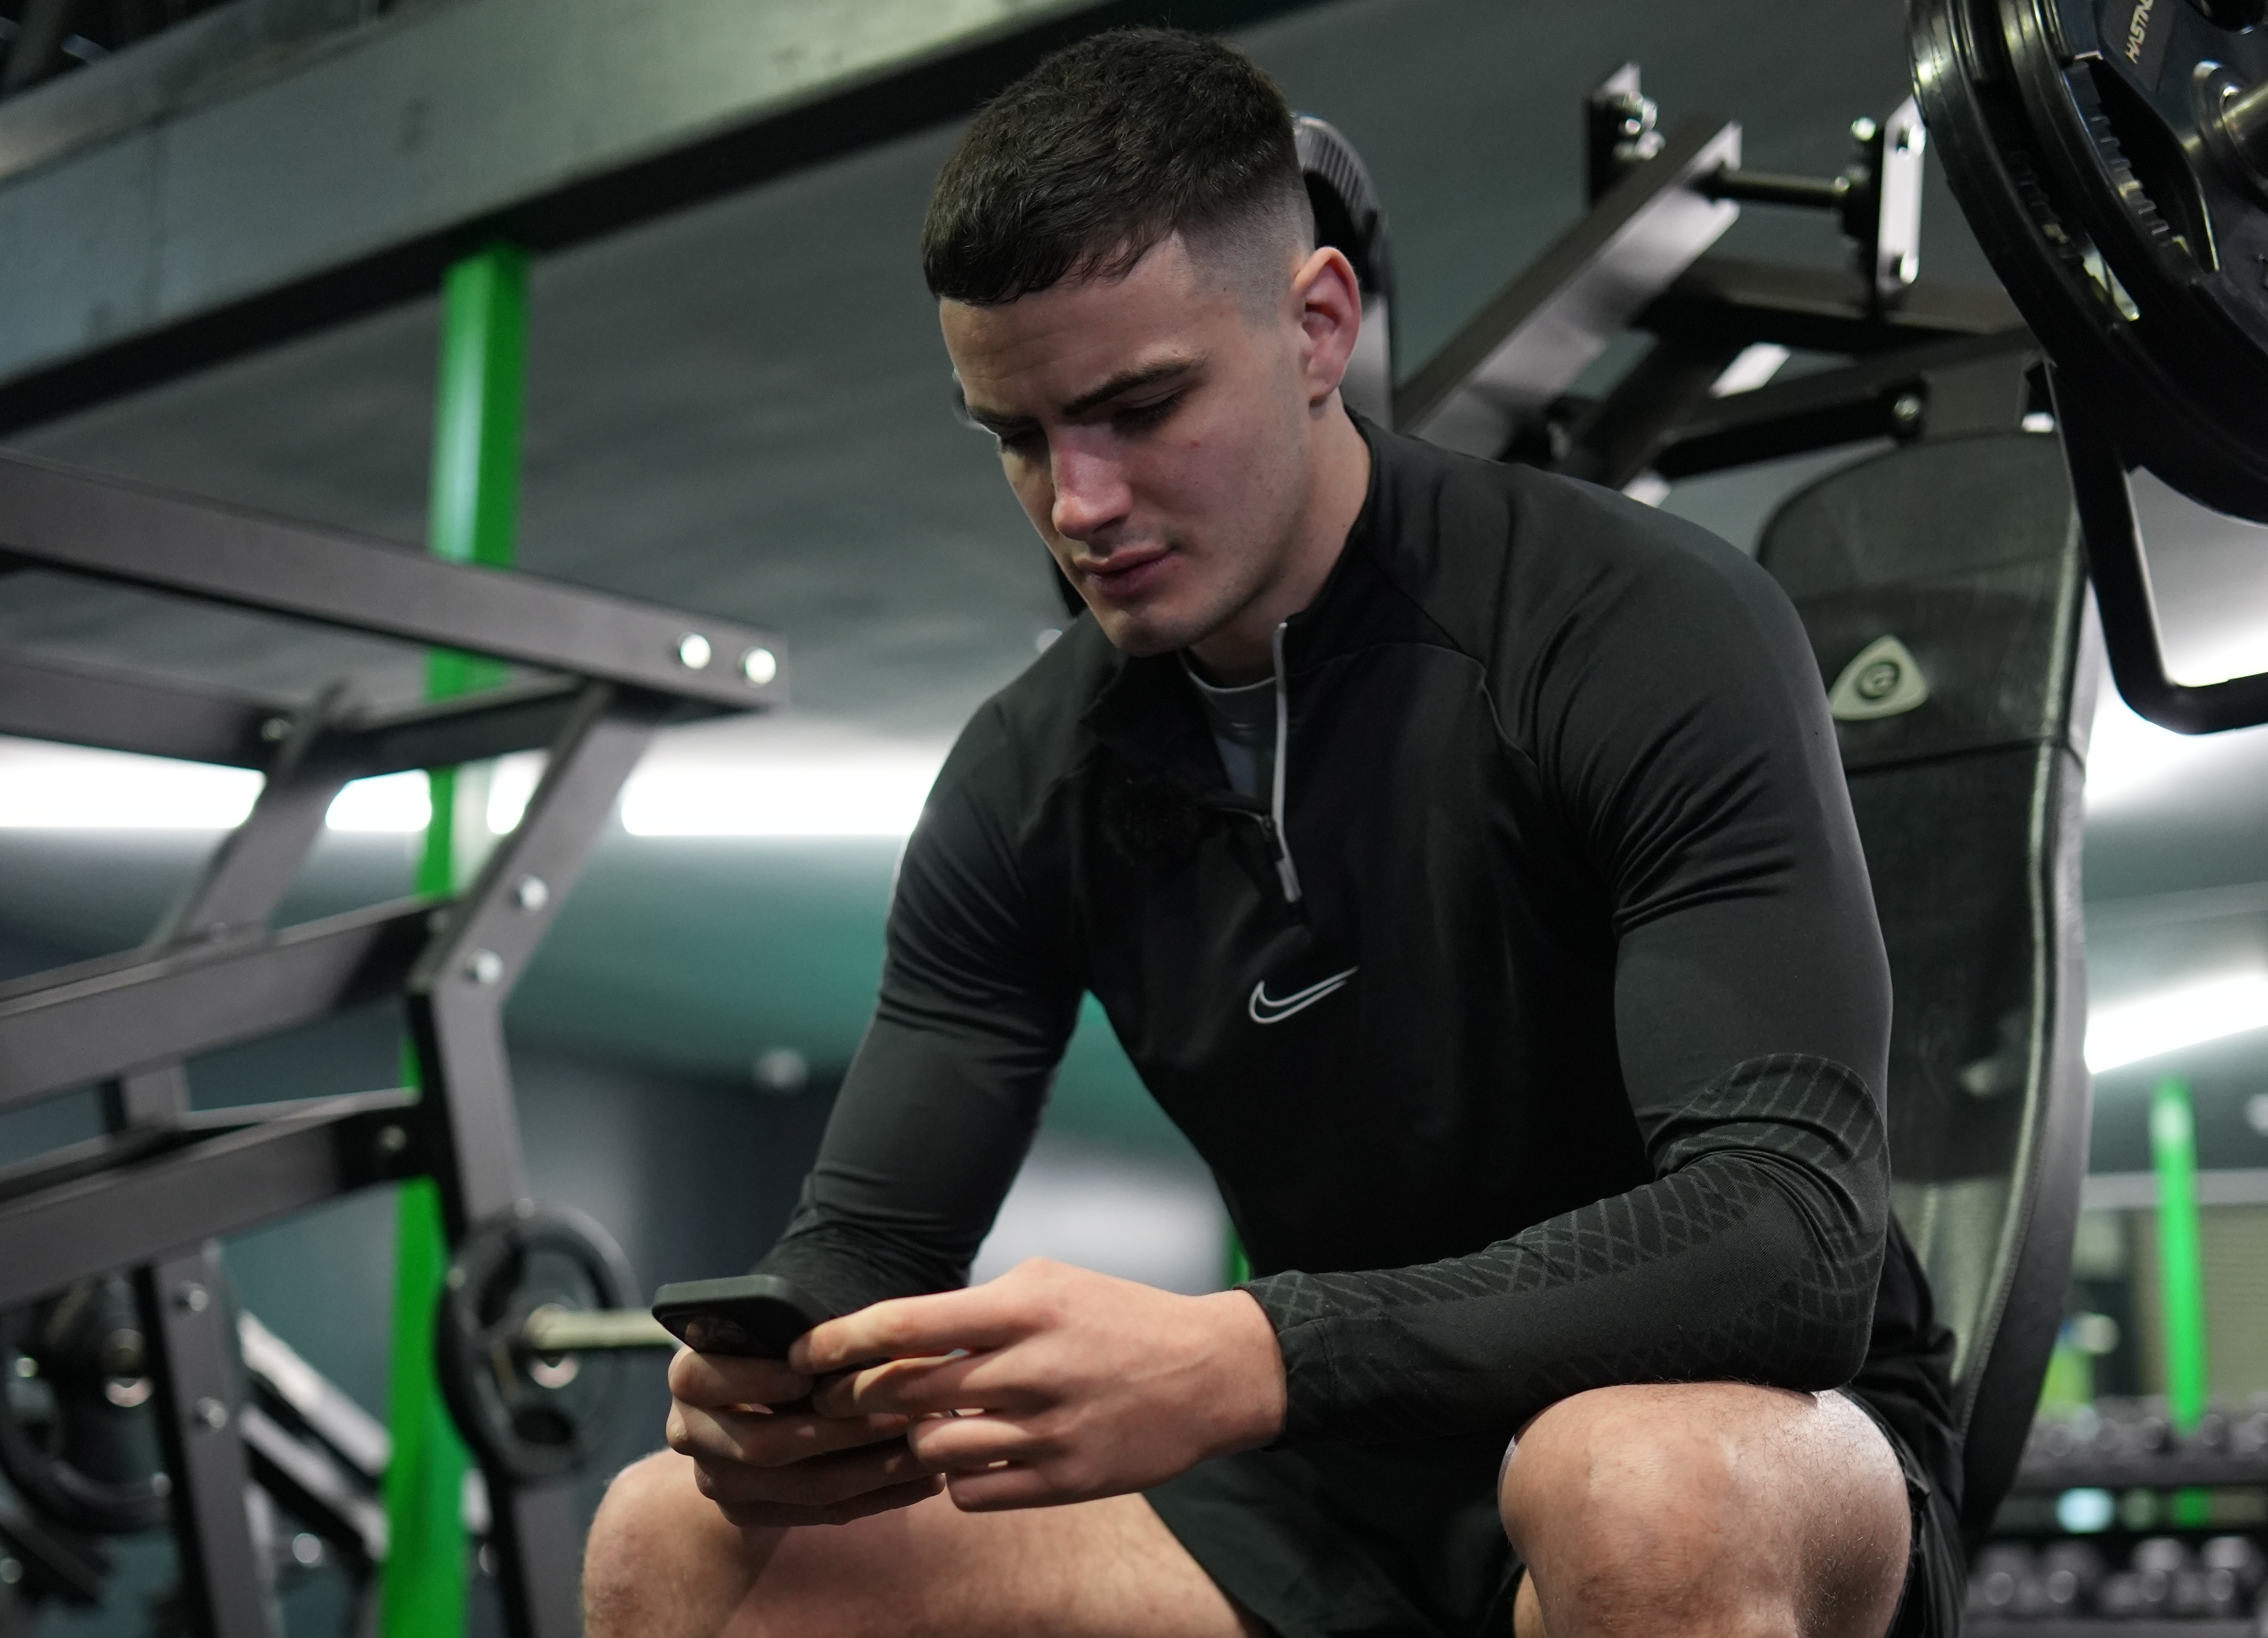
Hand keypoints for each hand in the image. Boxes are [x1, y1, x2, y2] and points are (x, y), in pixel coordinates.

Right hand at [663, 1348, 941, 1526]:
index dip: (756, 1380)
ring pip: (799, 1487)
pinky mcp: (749, 1515)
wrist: (756, 1401)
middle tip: (900, 1417)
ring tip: (928, 1451)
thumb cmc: (784, 1347)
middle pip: (760, 1444)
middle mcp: (690, 1433)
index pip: (702, 1377)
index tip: (807, 1377)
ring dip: (872, 1472)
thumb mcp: (782, 1334)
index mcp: (690, 1377)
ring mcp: (717, 1481)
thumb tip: (860, 1345)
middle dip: (838, 1433)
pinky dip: (877, 1497)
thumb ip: (804, 1339)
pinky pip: (819, 1513)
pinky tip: (923, 1482)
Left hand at [792, 1258, 1285, 1510]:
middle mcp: (1031, 1369)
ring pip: (930, 1449)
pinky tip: (976, 1453)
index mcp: (1024, 1307)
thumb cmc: (1121, 1319)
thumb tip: (901, 1336)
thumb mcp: (1051, 1282)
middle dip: (853, 1398)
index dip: (840, 1340)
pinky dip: (959, 1476)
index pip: (904, 1324)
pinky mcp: (1064, 1481)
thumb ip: (978, 1309)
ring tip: (926, 1424)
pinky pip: (971, 1492)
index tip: (804, 1353)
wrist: (1210, 1373)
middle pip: (903, 1392)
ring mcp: (1048, 1431)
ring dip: (914, 1439)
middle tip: (835, 1400)